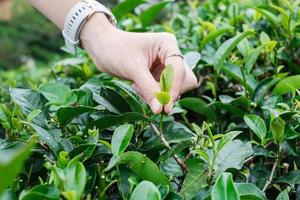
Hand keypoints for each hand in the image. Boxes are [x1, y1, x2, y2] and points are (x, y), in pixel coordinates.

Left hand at [80, 13, 197, 113]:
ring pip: (174, 88)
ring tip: (138, 87)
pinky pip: (163, 91)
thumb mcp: (133, 69)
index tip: (165, 107)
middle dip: (168, 91)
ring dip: (159, 94)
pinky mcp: (158, 74)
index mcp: (168, 44)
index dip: (173, 89)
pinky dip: (152, 95)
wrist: (101, 48)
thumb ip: (149, 89)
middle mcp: (170, 54)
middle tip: (151, 97)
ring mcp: (165, 65)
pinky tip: (137, 86)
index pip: (179, 70)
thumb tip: (161, 110)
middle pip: (184, 80)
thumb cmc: (115, 50)